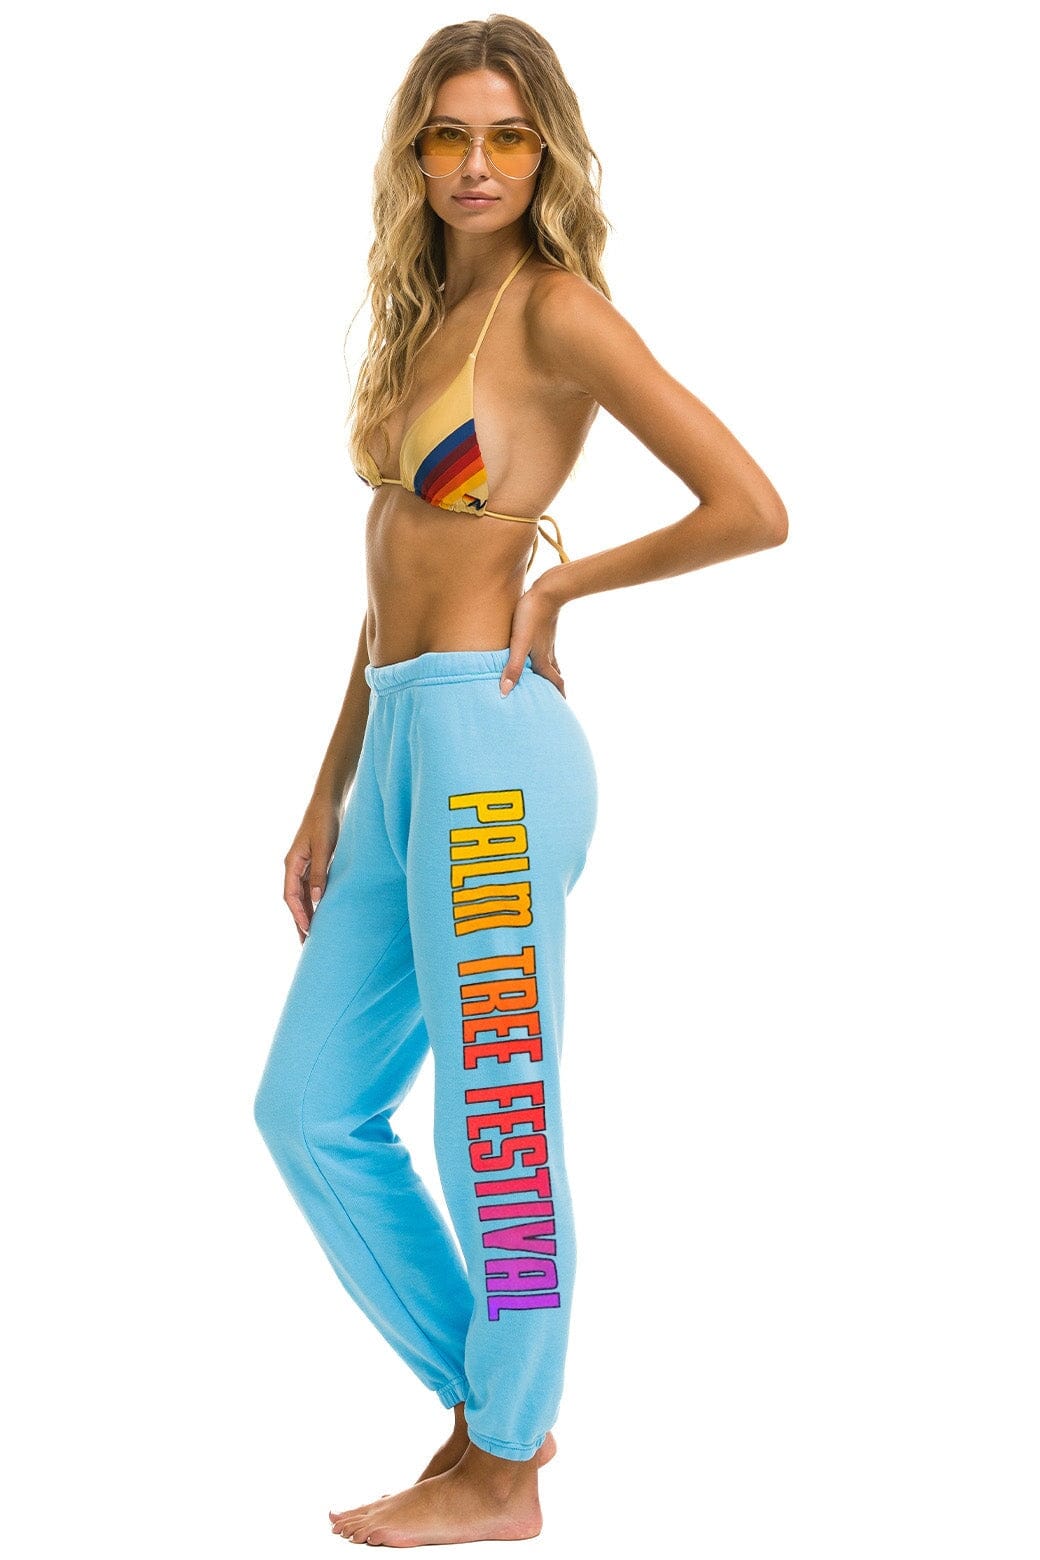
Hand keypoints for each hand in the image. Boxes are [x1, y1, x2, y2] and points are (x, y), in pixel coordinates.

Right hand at [283, 796, 341, 941]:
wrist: (328, 802)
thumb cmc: (325, 822)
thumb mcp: (324, 848)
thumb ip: (320, 874)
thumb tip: (316, 901)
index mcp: (292, 863)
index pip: (290, 896)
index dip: (298, 915)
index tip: (307, 931)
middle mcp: (294, 866)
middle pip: (293, 899)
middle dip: (299, 921)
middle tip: (305, 944)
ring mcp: (302, 865)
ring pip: (301, 895)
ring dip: (305, 914)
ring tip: (311, 934)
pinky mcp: (312, 863)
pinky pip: (309, 888)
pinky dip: (312, 902)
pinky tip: (319, 912)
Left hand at [500, 577, 566, 697]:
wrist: (547, 591)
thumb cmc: (531, 617)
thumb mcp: (519, 643)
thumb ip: (513, 668)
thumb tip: (505, 692)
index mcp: (543, 661)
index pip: (555, 684)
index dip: (558, 697)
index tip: (560, 710)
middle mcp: (548, 654)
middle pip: (555, 676)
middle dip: (555, 689)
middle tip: (554, 701)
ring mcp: (547, 642)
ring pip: (551, 664)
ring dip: (551, 675)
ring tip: (546, 682)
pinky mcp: (544, 631)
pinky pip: (547, 650)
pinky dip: (545, 659)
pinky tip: (538, 653)